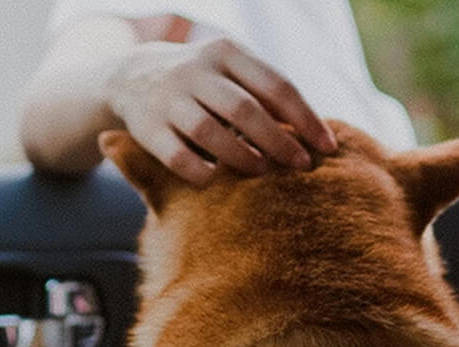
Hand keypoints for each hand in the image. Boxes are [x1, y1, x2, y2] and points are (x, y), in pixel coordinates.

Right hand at [105, 37, 337, 185]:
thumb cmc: (203, 83)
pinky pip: (177, 157)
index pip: (276, 85)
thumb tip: (316, 134)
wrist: (130, 76)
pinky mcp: (147, 127)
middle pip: (246, 110)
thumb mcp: (233, 72)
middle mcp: (196, 71)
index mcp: (227, 52)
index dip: (306, 119)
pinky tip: (216, 182)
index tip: (328, 148)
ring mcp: (169, 98)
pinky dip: (200, 172)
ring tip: (262, 172)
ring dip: (241, 157)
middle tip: (302, 167)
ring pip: (209, 132)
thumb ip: (268, 94)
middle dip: (279, 142)